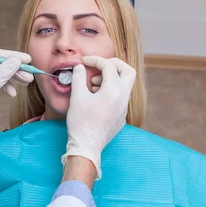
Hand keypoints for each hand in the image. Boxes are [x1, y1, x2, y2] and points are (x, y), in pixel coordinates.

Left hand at [0, 49, 33, 150]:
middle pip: (0, 63)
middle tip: (30, 75)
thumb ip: (4, 72)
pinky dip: (6, 84)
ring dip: (13, 77)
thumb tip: (17, 60)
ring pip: (0, 71)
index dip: (14, 57)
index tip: (29, 60)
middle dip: (15, 69)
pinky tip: (12, 93)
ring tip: (27, 82)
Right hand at [63, 56, 136, 178]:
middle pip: (128, 71)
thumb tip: (80, 67)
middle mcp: (123, 98)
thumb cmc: (81, 122)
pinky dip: (110, 92)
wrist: (87, 146)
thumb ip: (79, 77)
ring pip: (124, 85)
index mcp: (113, 90)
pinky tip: (96, 99)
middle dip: (113, 65)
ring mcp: (124, 108)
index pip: (108, 65)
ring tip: (93, 85)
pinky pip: (120, 97)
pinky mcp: (121, 116)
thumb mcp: (77, 96)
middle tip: (99, 68)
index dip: (95, 60)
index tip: (84, 62)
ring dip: (110, 79)